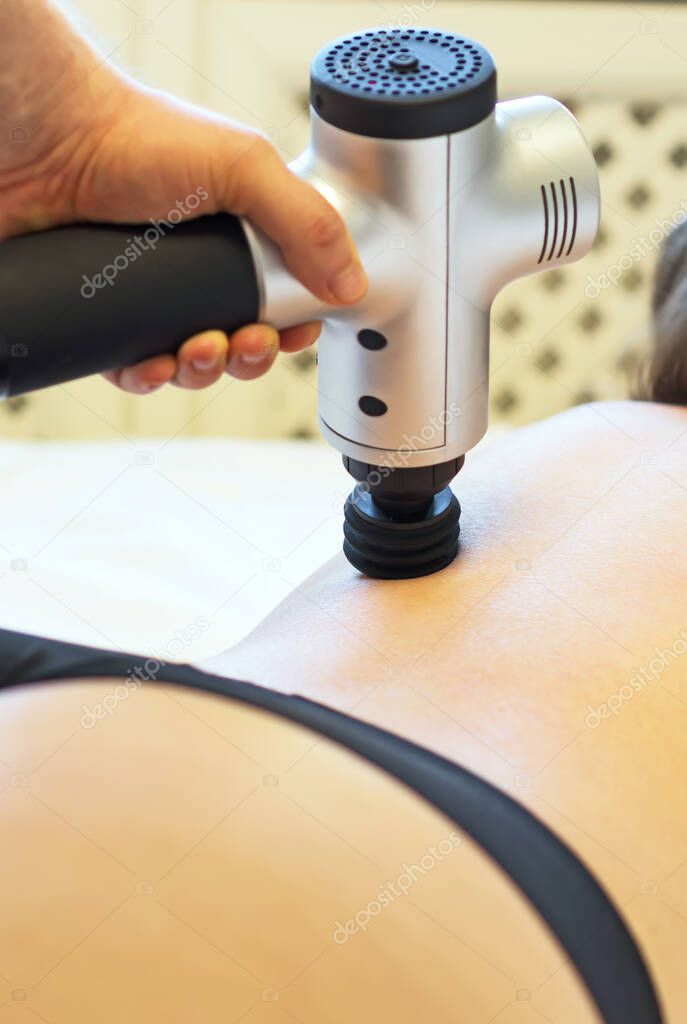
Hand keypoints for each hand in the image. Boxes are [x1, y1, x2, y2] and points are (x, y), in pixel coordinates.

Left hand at [0, 7, 367, 392]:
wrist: (47, 144)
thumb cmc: (137, 138)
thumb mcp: (244, 166)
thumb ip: (307, 222)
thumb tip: (351, 284)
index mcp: (238, 235)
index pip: (283, 297)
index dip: (294, 326)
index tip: (295, 333)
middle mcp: (197, 268)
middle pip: (241, 340)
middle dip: (250, 356)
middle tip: (243, 342)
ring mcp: (152, 296)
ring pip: (193, 363)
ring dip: (205, 371)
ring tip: (198, 350)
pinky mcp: (108, 320)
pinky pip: (136, 370)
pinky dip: (150, 379)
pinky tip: (152, 366)